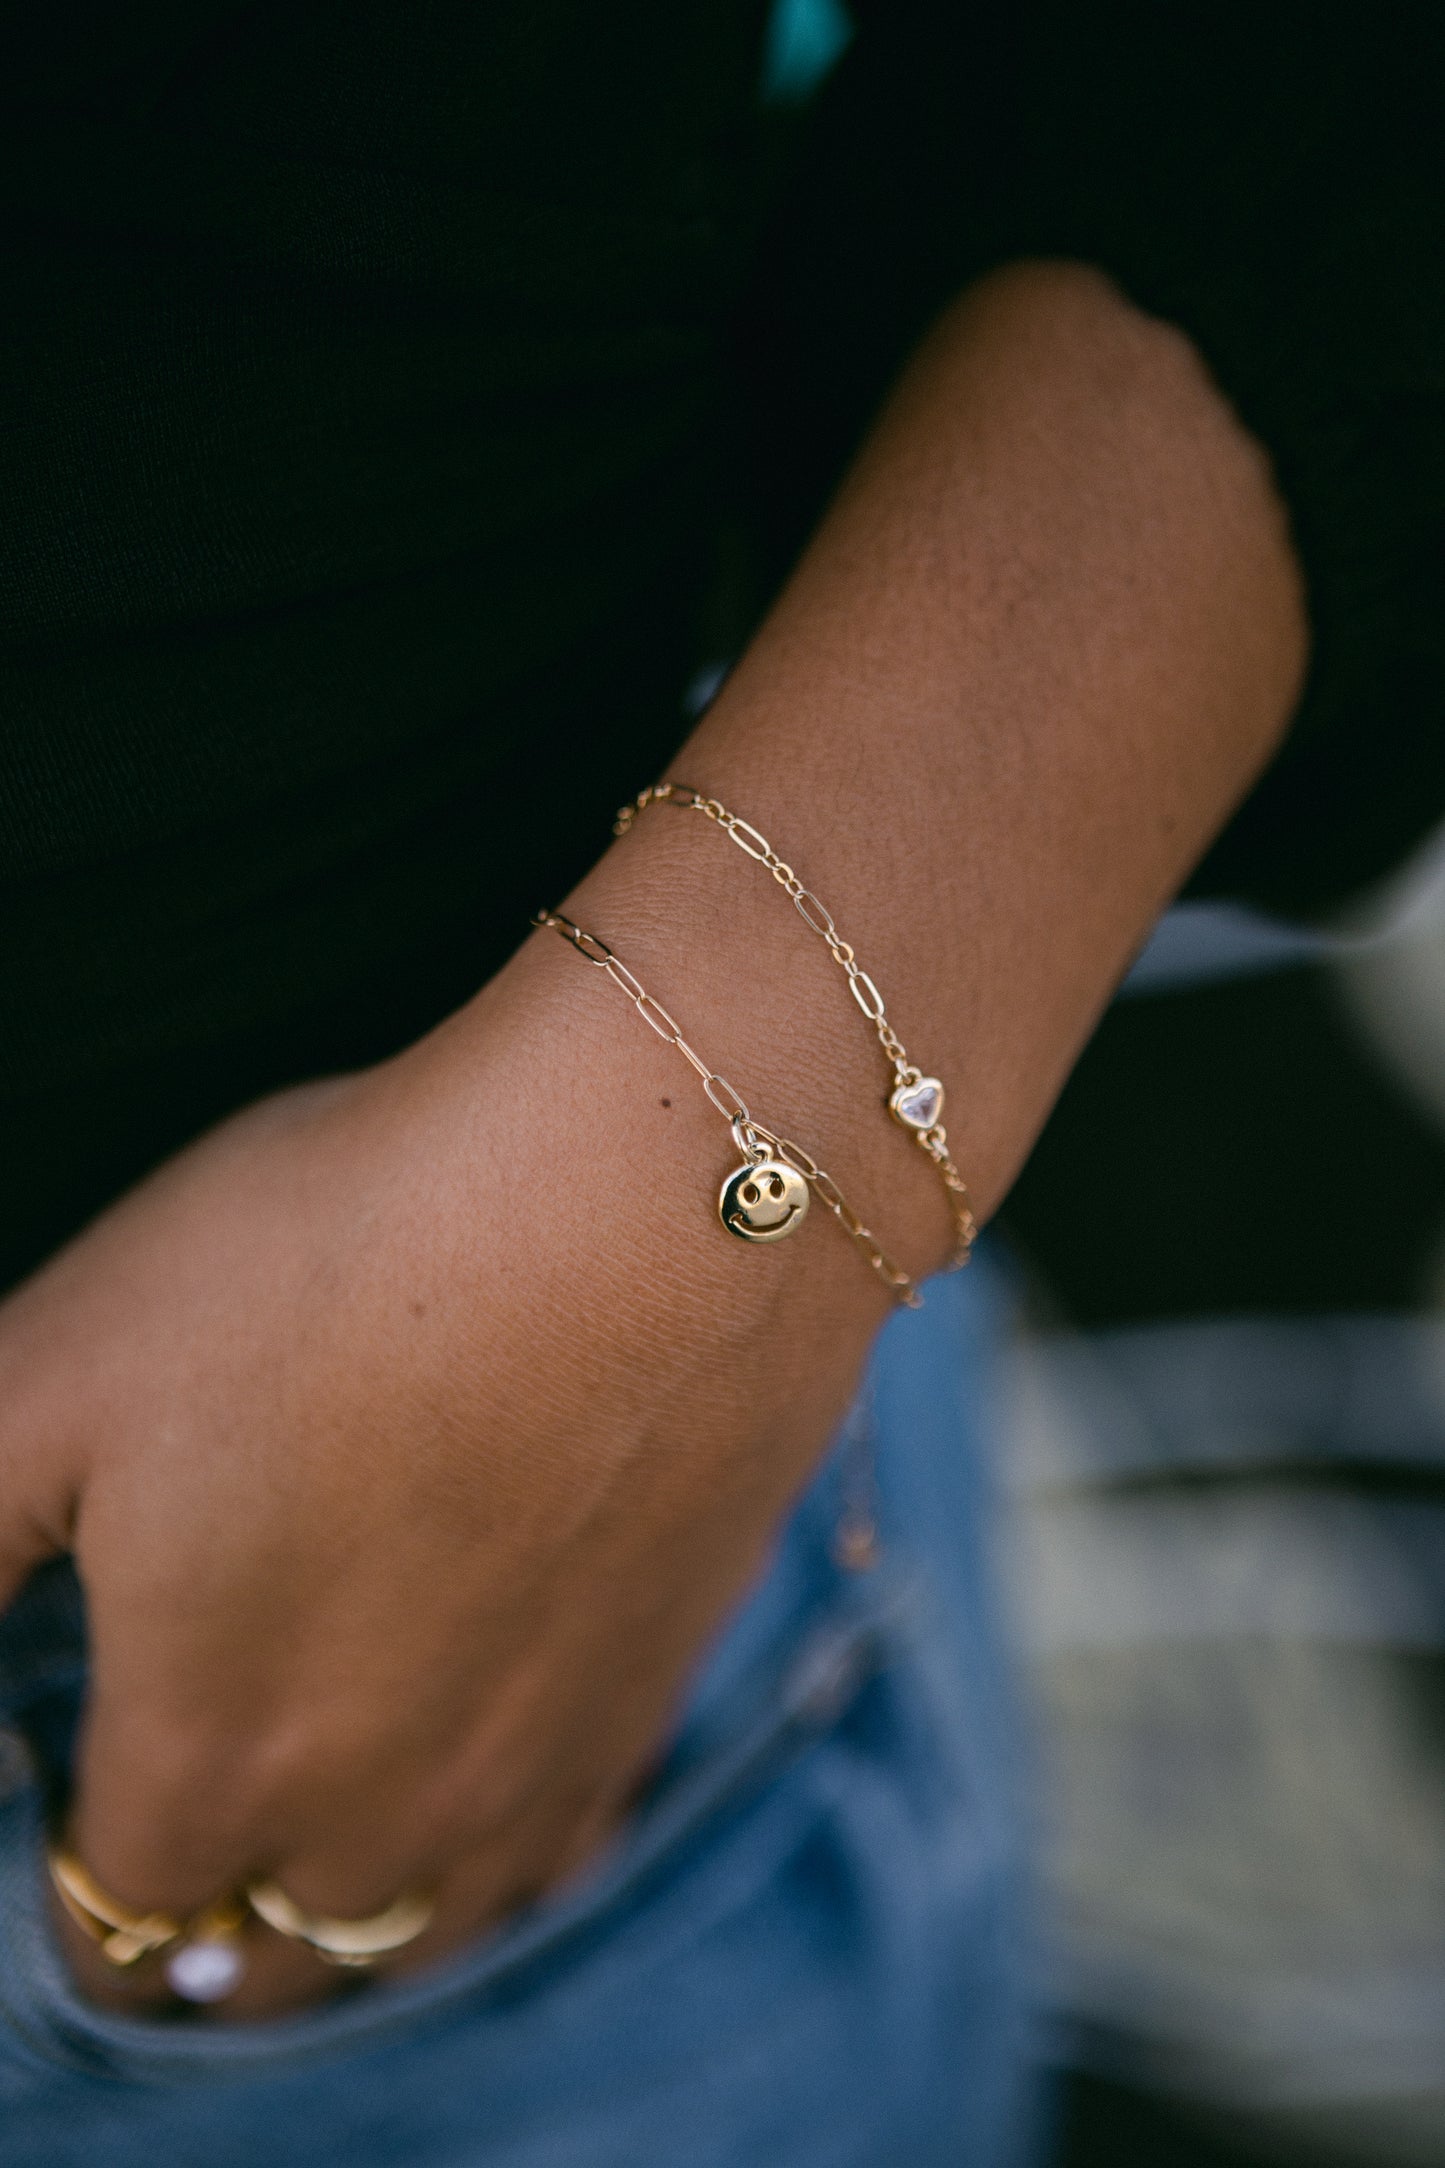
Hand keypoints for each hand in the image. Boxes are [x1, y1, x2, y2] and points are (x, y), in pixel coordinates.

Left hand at [0, 905, 881, 2020]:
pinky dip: (486, 1850)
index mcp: (211, 1750)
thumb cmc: (343, 1259)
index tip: (82, 1770)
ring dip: (340, 1907)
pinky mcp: (651, 1702)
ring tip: (316, 1817)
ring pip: (407, 1937)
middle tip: (186, 1802)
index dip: (70, 1858)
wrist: (652, 1197)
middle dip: (196, 1919)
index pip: (108, 1911)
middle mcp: (378, 1811)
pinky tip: (473, 1763)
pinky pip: (552, 1860)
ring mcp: (533, 1772)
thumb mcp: (61, 1370)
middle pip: (257, 1968)